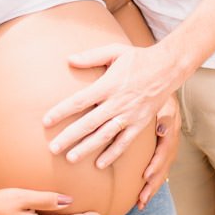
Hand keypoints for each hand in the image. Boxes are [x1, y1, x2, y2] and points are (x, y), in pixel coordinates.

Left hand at [42, 43, 178, 166]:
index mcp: (108, 84)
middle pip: (89, 122)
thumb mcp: (115, 51)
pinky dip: (113, 153)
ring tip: (71, 158)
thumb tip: (69, 60)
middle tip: (53, 148)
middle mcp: (117, 102)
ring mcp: (130, 114)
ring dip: (87, 148)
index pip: (80, 100)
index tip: (46, 121)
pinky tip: (100, 163)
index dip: (62, 111)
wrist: (168, 67)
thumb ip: (92, 56)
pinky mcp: (140, 123)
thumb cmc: (139, 58)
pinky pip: (125, 141)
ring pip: (105, 135)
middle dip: (69, 136)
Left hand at [138, 96, 181, 208]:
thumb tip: (161, 130)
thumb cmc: (160, 98)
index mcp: (171, 132)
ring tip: (141, 203)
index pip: (165, 151)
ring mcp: (168, 149)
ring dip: (152, 187)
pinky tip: (142, 195)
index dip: (157, 164)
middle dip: (154, 184)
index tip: (146, 176)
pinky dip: (152, 183)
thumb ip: (164, 117)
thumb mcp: (164, 103)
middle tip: (142, 199)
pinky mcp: (162, 152)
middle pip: (164, 167)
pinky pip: (158, 170)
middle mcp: (171, 143)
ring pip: (162, 171)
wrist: (162, 92)